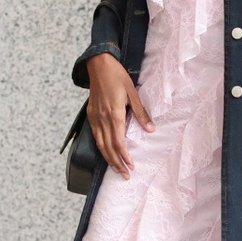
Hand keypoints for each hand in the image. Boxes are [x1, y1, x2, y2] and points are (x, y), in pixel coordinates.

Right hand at [86, 52, 152, 177]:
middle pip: (108, 148)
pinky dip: (101, 147)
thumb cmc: (117, 77)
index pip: (119, 143)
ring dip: (108, 158)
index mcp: (114, 114)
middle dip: (117, 163)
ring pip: (100, 144)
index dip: (125, 157)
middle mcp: (102, 119)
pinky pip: (95, 136)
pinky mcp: (91, 115)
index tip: (131, 167)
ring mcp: (95, 118)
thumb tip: (150, 129)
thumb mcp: (133, 93)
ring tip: (116, 169)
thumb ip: (141, 113)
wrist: (98, 65)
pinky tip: (106, 153)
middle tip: (125, 175)